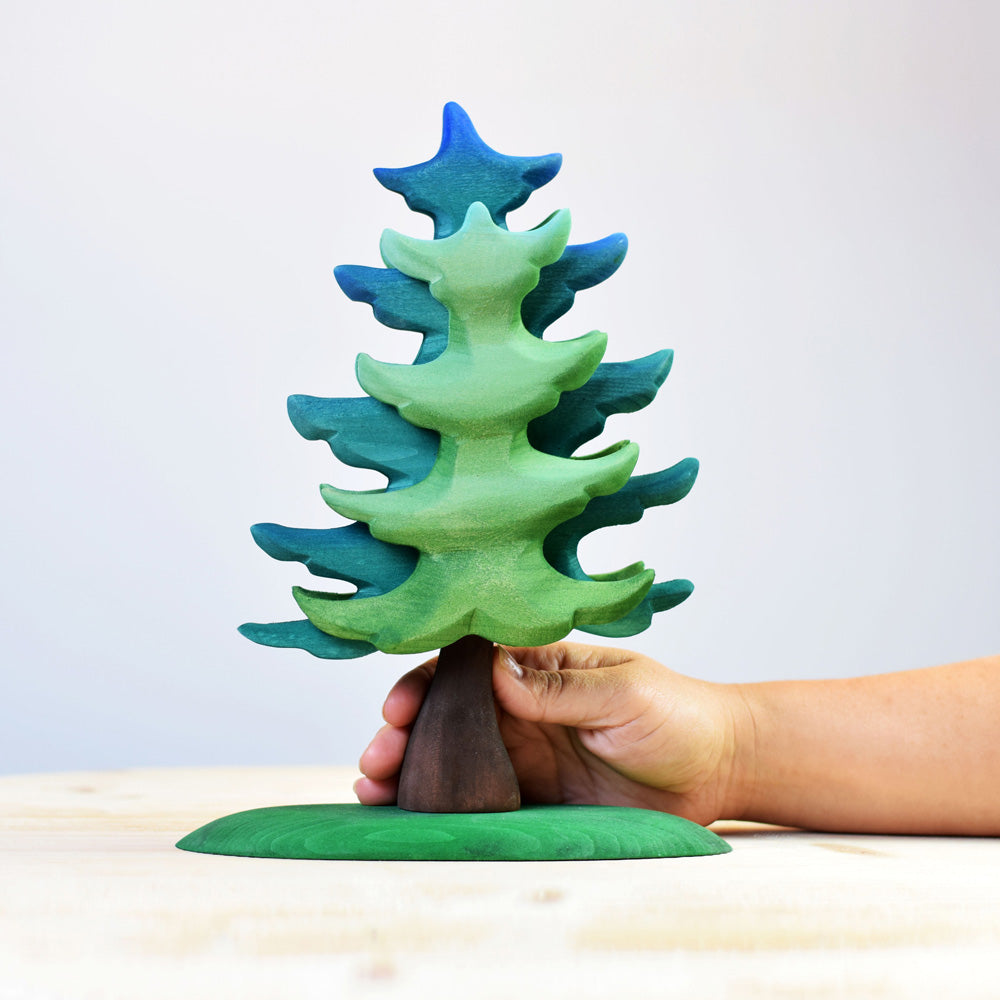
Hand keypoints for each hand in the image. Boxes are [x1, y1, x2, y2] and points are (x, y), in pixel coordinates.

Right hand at [355, 642, 752, 825]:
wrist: (718, 768)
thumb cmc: (677, 713)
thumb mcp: (623, 691)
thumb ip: (559, 688)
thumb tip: (494, 674)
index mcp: (539, 666)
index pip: (468, 665)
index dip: (427, 681)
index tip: (400, 707)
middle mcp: (522, 706)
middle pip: (447, 712)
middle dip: (405, 730)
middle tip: (377, 757)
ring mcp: (525, 752)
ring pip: (453, 755)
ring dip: (410, 768)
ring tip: (374, 788)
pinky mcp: (534, 795)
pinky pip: (479, 798)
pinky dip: (440, 804)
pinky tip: (407, 814)